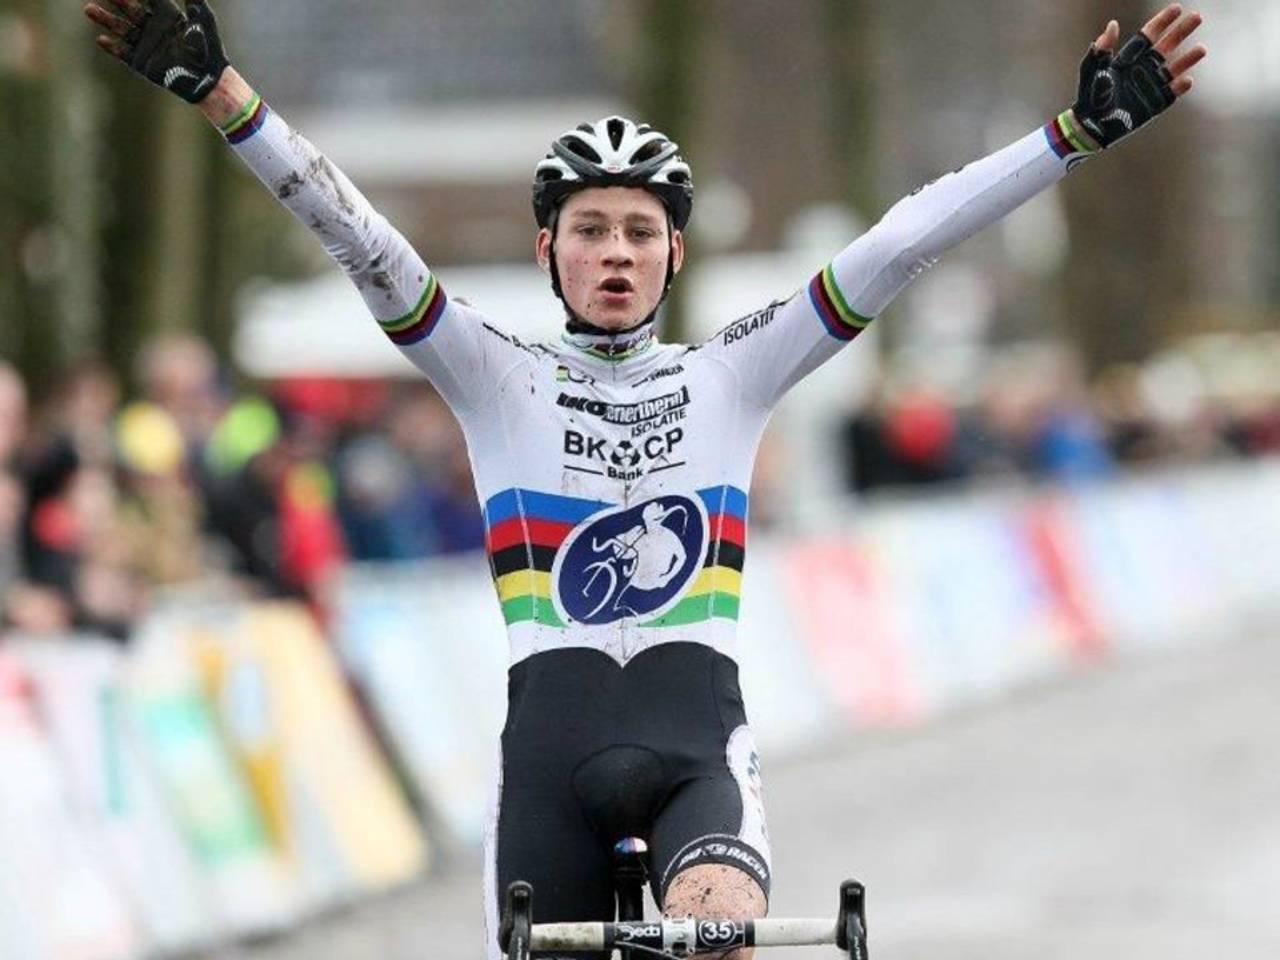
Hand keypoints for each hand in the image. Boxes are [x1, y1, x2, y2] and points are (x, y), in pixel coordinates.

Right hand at [85, 0, 229, 103]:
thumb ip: (194, 0)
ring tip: (89, 9)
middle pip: (129, 9)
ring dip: (105, 19)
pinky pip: (123, 53)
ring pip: (122, 28)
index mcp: (167, 15)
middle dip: (116, 0)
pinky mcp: (142, 63)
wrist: (209, 80)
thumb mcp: (204, 20)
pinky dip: (112, 47)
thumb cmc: (210, 48)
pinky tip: (101, 40)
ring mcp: (146, 45)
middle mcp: (153, 27)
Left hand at [1071, 4, 1206, 148]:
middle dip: (1181, 32)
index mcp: (1129, 58)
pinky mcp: (1154, 104)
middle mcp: (1143, 69)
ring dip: (1187, 59)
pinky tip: (1187, 80)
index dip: (1162, 21)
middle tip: (1197, 17)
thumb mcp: (1092, 70)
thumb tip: (1113, 24)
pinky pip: (1171, 93)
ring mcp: (1150, 86)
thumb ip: (1102, 49)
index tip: (1177, 8)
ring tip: (1201, 49)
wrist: (1090, 125)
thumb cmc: (1089, 96)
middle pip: (1166, 46)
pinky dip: (1179, 87)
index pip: (1149, 35)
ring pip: (1174, 69)